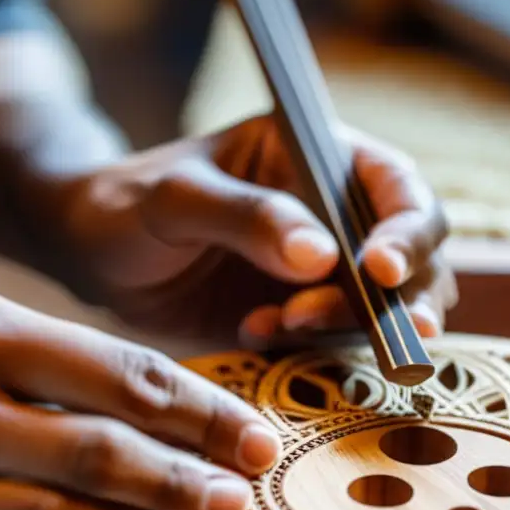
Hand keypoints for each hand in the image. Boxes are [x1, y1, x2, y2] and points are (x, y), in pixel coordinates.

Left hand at [49, 113, 457, 346]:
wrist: (92, 256)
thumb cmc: (128, 204)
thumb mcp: (176, 198)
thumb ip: (246, 216)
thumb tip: (322, 256)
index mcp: (319, 159)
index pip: (399, 188)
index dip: (409, 230)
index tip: (381, 271)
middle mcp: (338, 216)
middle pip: (418, 258)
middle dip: (400, 297)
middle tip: (365, 326)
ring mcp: (327, 274)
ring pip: (389, 310)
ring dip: (352, 327)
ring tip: (280, 324)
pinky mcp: (305, 321)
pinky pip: (340, 346)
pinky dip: (313, 350)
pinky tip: (256, 334)